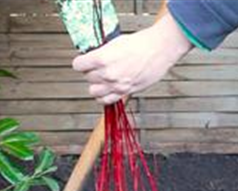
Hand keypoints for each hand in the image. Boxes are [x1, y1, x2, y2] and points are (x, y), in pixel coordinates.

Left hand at [72, 12, 191, 104]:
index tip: (84, 62)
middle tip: (98, 68)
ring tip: (102, 80)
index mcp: (102, 58)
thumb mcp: (115, 43)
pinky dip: (104, 97)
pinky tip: (107, 91)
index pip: (78, 65)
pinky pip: (106, 101)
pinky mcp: (125, 92)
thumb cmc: (141, 43)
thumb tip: (93, 59)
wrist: (158, 50)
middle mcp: (107, 74)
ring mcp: (116, 85)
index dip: (81, 63)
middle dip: (91, 73)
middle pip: (87, 78)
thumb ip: (102, 53)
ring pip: (94, 91)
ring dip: (96, 86)